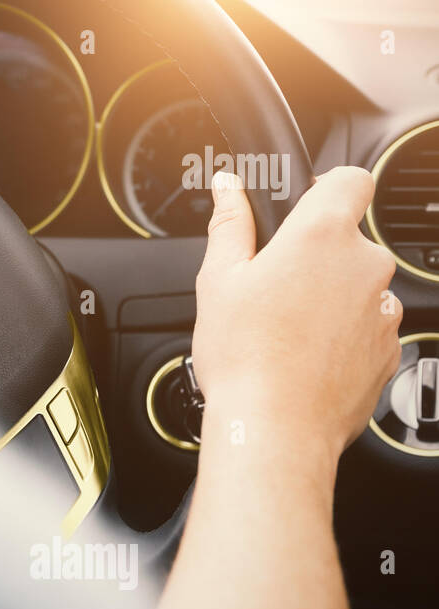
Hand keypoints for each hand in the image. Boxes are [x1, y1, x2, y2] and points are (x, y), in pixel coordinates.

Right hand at [191, 167, 402, 461]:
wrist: (276, 428)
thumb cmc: (244, 357)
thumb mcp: (218, 280)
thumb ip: (230, 224)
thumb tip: (228, 187)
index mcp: (322, 236)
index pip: (350, 180)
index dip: (325, 188)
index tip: (302, 206)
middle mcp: (365, 266)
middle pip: (348, 240)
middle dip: (315, 256)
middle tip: (271, 287)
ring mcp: (384, 309)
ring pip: (358, 287)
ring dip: (330, 298)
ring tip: (285, 329)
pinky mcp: (389, 349)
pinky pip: (366, 327)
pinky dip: (341, 335)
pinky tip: (304, 355)